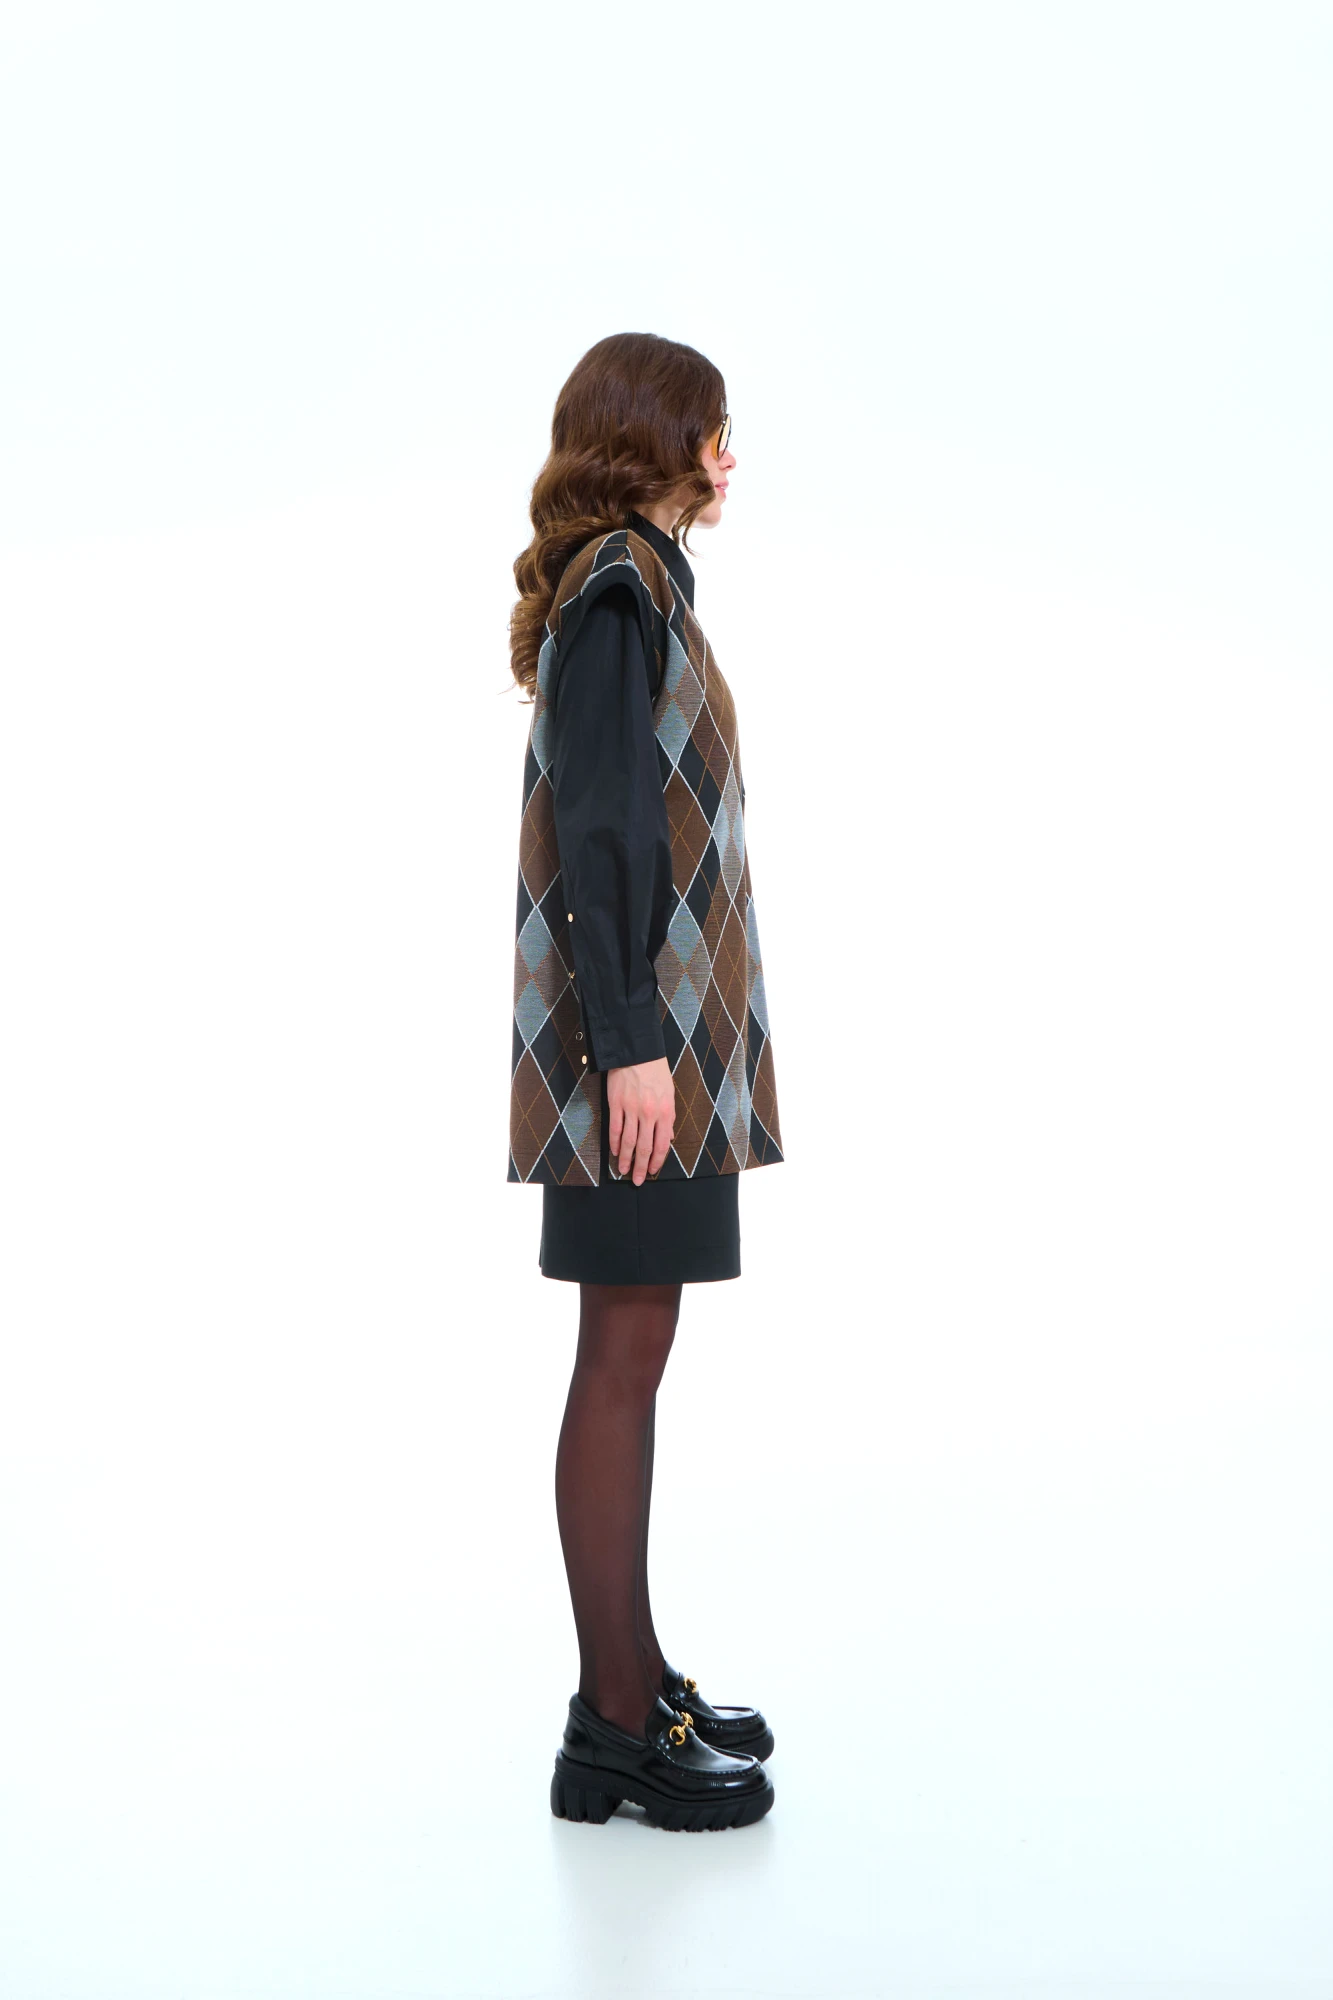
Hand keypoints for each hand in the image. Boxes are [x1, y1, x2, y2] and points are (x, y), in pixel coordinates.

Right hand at [607, 1057, 675, 1184]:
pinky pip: (614, 1128)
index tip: (653, 1172)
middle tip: (637, 1181)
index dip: (657, 1161)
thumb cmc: (656, 1073)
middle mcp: (649, 1113)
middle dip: (641, 1167)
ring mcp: (631, 1109)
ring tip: (623, 1170)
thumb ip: (668, 1118)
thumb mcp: (669, 1095)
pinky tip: (613, 1151)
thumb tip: (668, 1139)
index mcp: (665, 1112)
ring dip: (625, 1159)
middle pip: (644, 1147)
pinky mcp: (616, 1103)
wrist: (638, 1052)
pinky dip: (613, 1142)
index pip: (661, 1145)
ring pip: (627, 1141)